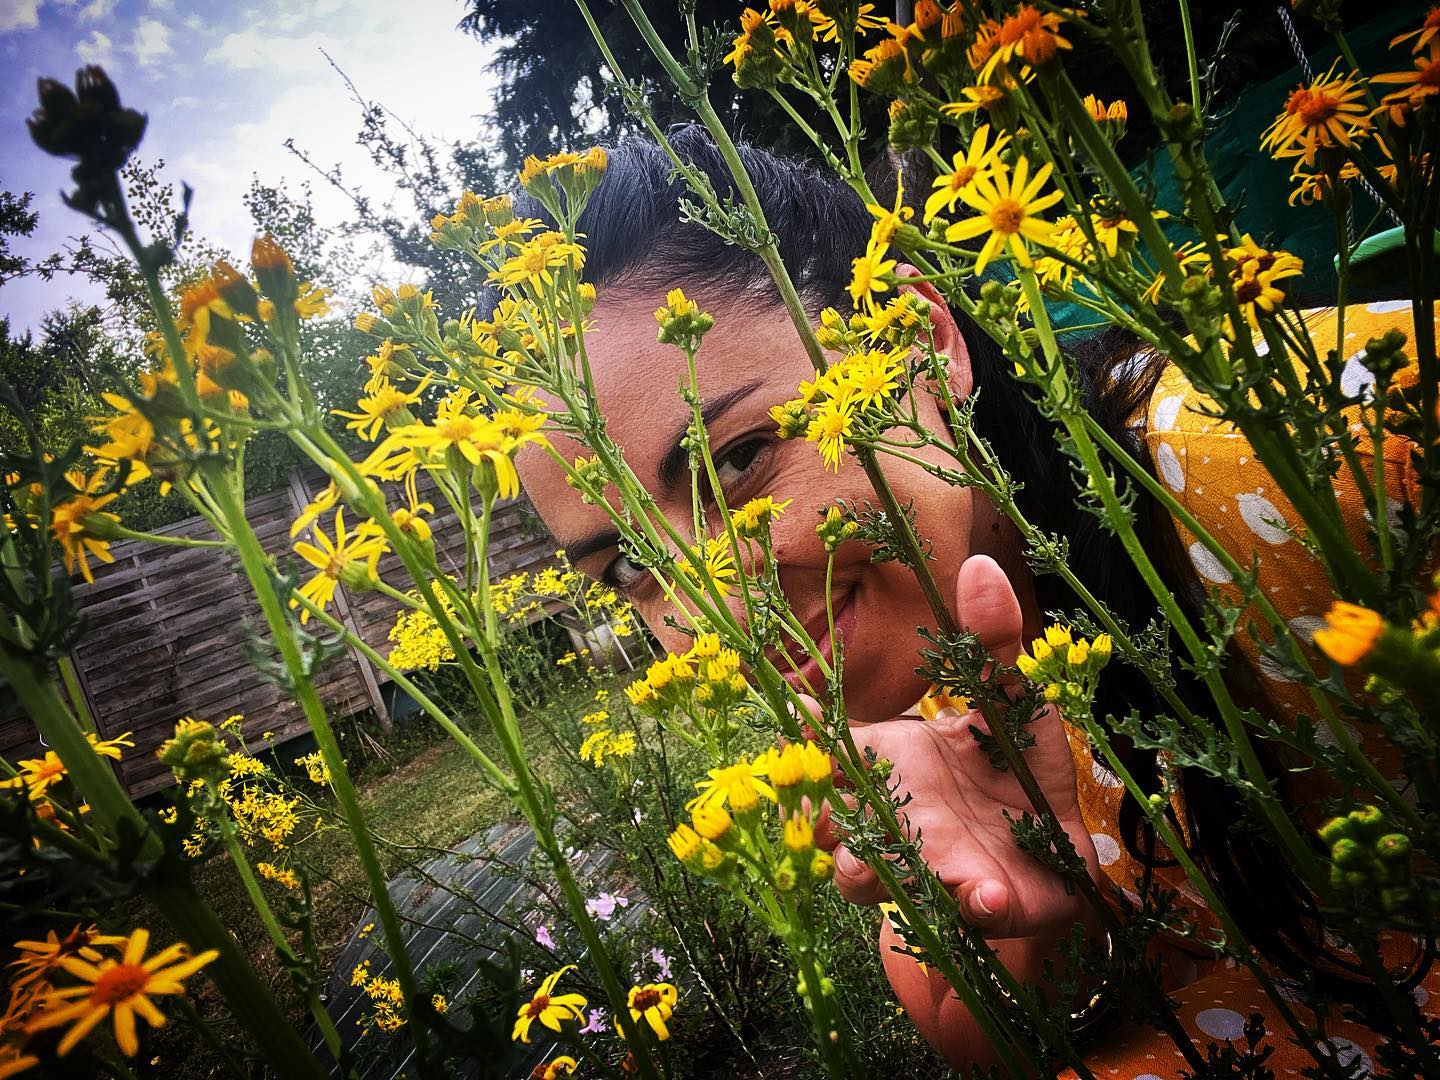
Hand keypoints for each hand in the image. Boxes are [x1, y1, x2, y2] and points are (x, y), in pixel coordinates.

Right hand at [815, 554, 1098, 940]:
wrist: (1063, 851)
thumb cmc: (1022, 768)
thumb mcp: (1013, 695)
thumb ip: (992, 639)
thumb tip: (979, 565)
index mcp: (891, 760)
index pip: (828, 747)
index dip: (798, 737)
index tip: (783, 719)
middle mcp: (894, 817)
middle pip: (832, 820)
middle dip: (820, 819)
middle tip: (820, 811)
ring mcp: (928, 867)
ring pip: (874, 876)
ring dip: (875, 873)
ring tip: (878, 862)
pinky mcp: (981, 906)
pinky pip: (966, 911)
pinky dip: (974, 905)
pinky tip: (987, 895)